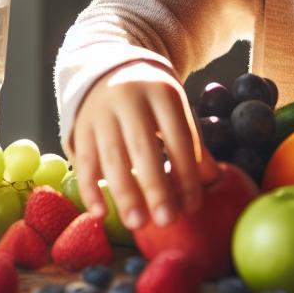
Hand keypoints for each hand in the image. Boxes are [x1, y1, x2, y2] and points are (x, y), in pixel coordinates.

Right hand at [69, 61, 218, 230]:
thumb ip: (190, 141)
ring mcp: (102, 111)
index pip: (178, 137)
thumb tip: (213, 180)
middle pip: (144, 146)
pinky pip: (84, 160)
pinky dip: (90, 188)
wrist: (110, 69)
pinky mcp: (80, 126)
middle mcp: (130, 98)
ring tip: (137, 224)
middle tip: (167, 220)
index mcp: (162, 93)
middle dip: (156, 187)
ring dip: (124, 193)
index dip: (187, 173)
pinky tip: (100, 212)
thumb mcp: (175, 109)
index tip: (192, 207)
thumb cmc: (151, 99)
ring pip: (112, 155)